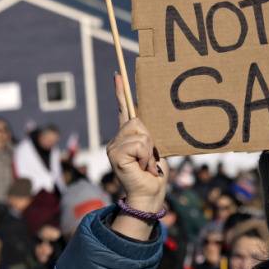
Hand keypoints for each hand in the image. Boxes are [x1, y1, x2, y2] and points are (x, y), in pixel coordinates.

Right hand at [107, 74, 167, 238]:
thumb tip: (144, 117)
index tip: (118, 74)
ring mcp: (113, 146)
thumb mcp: (154, 148)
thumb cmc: (155, 173)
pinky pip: (138, 143)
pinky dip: (145, 155)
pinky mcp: (115, 154)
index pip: (123, 109)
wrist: (150, 194)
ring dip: (149, 149)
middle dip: (150, 138)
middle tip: (150, 157)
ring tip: (146, 163)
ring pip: (140, 132)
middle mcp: (117, 139)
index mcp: (127, 136)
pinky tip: (142, 167)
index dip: (121, 92)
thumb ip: (148, 133)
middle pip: (137, 120)